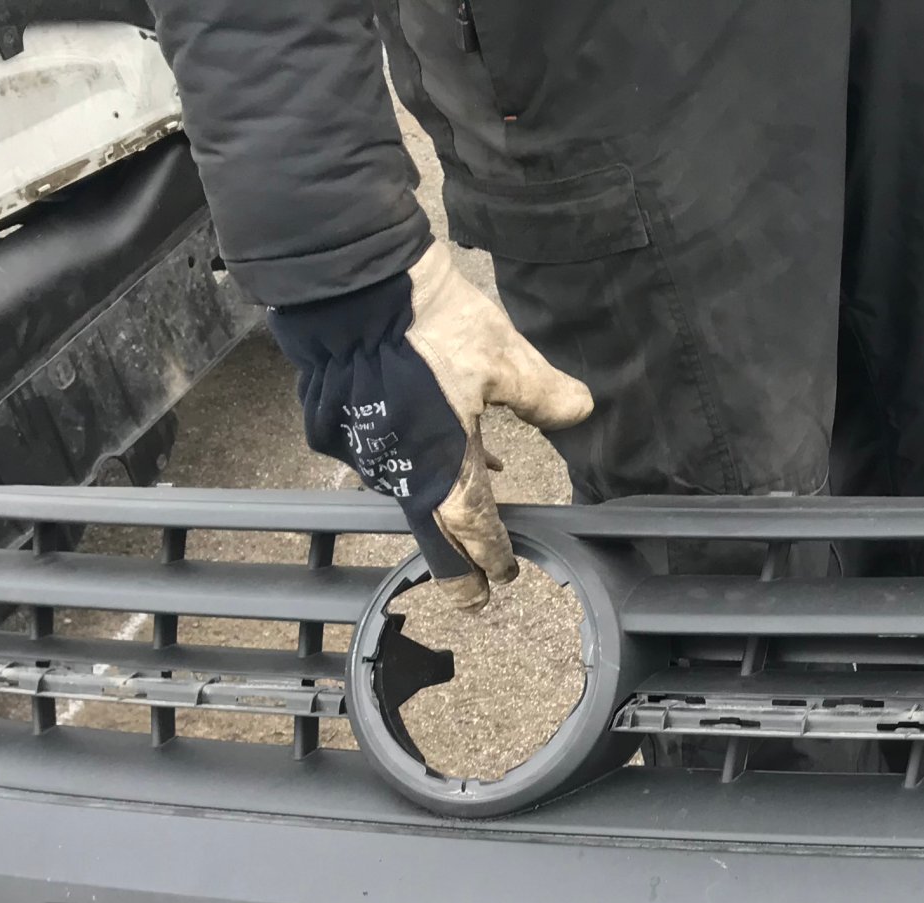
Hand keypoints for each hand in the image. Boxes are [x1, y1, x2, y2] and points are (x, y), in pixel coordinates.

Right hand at [266, 242, 592, 608]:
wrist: (354, 285)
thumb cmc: (431, 322)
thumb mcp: (507, 358)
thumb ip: (547, 396)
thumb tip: (581, 411)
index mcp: (445, 469)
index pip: (476, 531)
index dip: (492, 556)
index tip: (504, 576)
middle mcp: (401, 473)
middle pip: (434, 535)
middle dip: (457, 567)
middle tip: (472, 597)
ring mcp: (366, 453)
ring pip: (409, 496)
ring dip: (440, 509)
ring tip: (469, 515)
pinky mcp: (342, 428)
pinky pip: (384, 463)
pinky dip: (415, 467)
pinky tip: (438, 450)